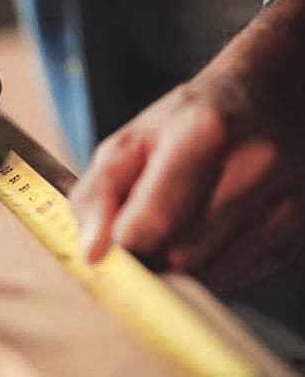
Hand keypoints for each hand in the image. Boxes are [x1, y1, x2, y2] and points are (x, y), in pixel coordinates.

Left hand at [70, 0, 304, 290]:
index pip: (152, 223)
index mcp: (204, 133)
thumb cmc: (188, 119)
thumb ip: (99, 194)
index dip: (120, 242)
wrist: (268, 99)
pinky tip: (208, 226)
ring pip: (206, 275)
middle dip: (148, 252)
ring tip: (180, 218)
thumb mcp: (130, 140)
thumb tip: (91, 255)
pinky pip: (233, 277)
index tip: (109, 242)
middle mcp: (253, 168)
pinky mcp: (295, 232)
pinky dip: (207, 264)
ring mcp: (284, 203)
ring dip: (177, 261)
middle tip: (144, 222)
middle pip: (178, 256)